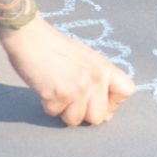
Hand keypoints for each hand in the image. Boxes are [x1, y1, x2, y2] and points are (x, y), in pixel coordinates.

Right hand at [0, 16, 137, 126]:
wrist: (30, 36)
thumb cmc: (55, 48)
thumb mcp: (86, 60)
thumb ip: (98, 83)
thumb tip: (107, 116)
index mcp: (104, 67)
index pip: (127, 92)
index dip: (112, 102)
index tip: (97, 99)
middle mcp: (96, 77)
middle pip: (99, 117)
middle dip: (82, 113)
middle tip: (70, 96)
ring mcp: (79, 86)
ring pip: (75, 120)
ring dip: (63, 110)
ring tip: (56, 89)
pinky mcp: (59, 94)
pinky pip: (54, 113)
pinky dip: (46, 104)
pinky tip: (45, 86)